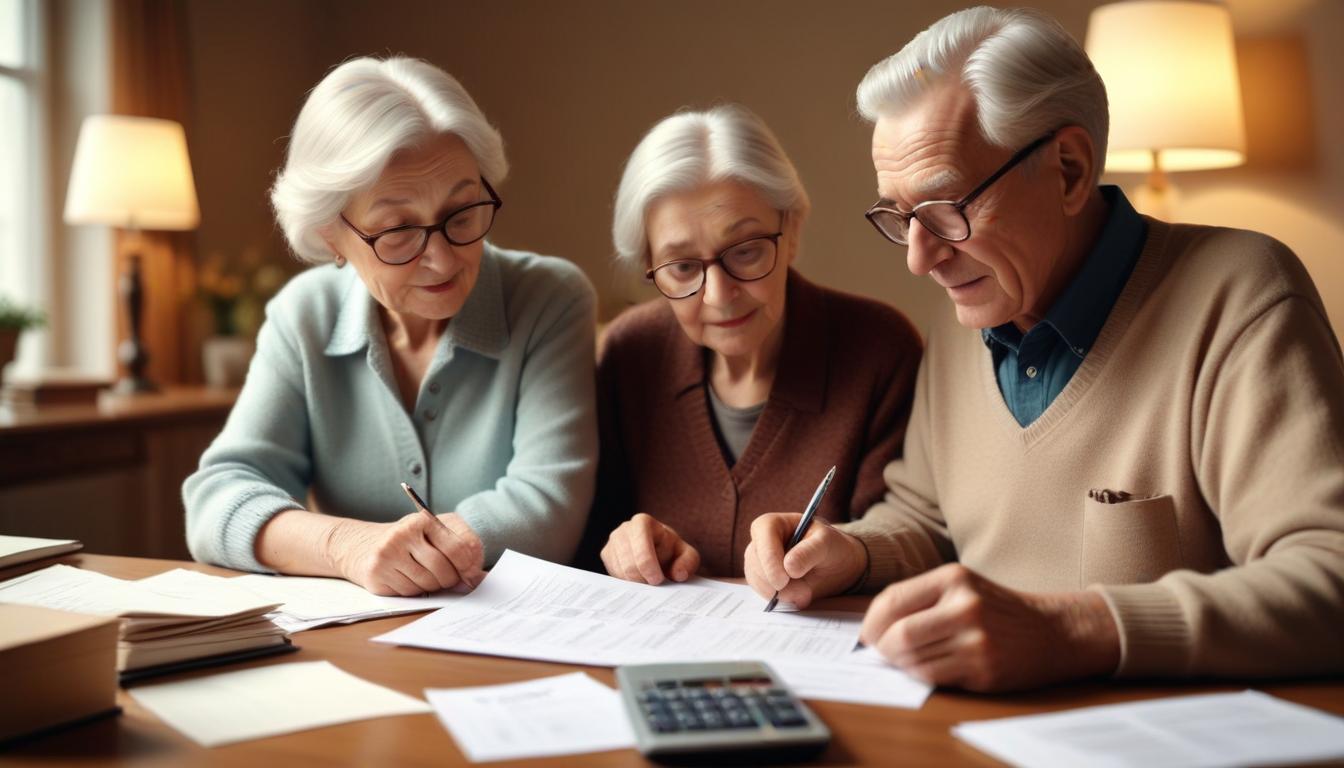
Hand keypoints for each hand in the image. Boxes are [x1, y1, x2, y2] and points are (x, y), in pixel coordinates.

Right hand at [327, 512, 484, 595]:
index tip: (471, 575)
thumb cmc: (411, 541)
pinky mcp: (376, 572)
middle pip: (443, 570)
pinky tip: (405, 577)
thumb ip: (464, 550)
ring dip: (431, 585)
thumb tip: (483, 578)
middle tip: (447, 577)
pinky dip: (413, 590)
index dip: (469, 566)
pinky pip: (409, 592)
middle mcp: (403, 533)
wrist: (364, 545)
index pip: (458, 548)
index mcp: (423, 519)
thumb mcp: (437, 533)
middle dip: (450, 579)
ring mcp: (387, 553)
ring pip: (427, 584)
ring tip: (422, 573)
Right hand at [600, 513, 700, 584]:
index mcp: (643, 522)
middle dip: (641, 578)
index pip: (641, 546)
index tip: (657, 580)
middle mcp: (624, 529)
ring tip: (648, 581)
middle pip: (628, 562)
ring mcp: (612, 541)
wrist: (658, 549)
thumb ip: (687, 563)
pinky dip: (626, 582)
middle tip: (653, 586)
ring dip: (635, 581)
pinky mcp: (606, 554)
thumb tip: (678, 574)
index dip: (648, 565)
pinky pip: (612, 574)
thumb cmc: (671, 551)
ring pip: (619, 570)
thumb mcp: (686, 555)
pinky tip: (638, 580)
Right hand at [744, 513, 867, 608]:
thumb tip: (789, 567)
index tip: (783, 581)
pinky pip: (762, 592)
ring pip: (757, 580)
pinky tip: (797, 597)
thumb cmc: (831, 547)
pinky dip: (780, 599)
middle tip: (804, 593)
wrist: (836, 565)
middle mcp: (760, 542)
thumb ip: (810, 552)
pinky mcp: (761, 581)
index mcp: (772, 524)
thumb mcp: (827, 544)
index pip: (763, 537)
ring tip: (805, 594)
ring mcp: (758, 562)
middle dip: (778, 583)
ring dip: (780, 593)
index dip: (770, 560)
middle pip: (755, 562)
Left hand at [861, 563, 1119, 691]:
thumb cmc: (997, 609)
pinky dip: (922, 676)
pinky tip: (930, 669)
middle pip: (898, 635)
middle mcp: (964, 605)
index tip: (867, 635)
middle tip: (882, 654)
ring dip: (902, 665)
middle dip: (882, 649)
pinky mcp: (984, 668)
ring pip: (913, 660)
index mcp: (953, 578)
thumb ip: (920, 599)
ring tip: (909, 660)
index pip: (891, 600)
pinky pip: (934, 677)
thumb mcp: (962, 587)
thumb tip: (872, 626)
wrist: (1054, 631)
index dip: (871, 623)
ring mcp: (976, 639)